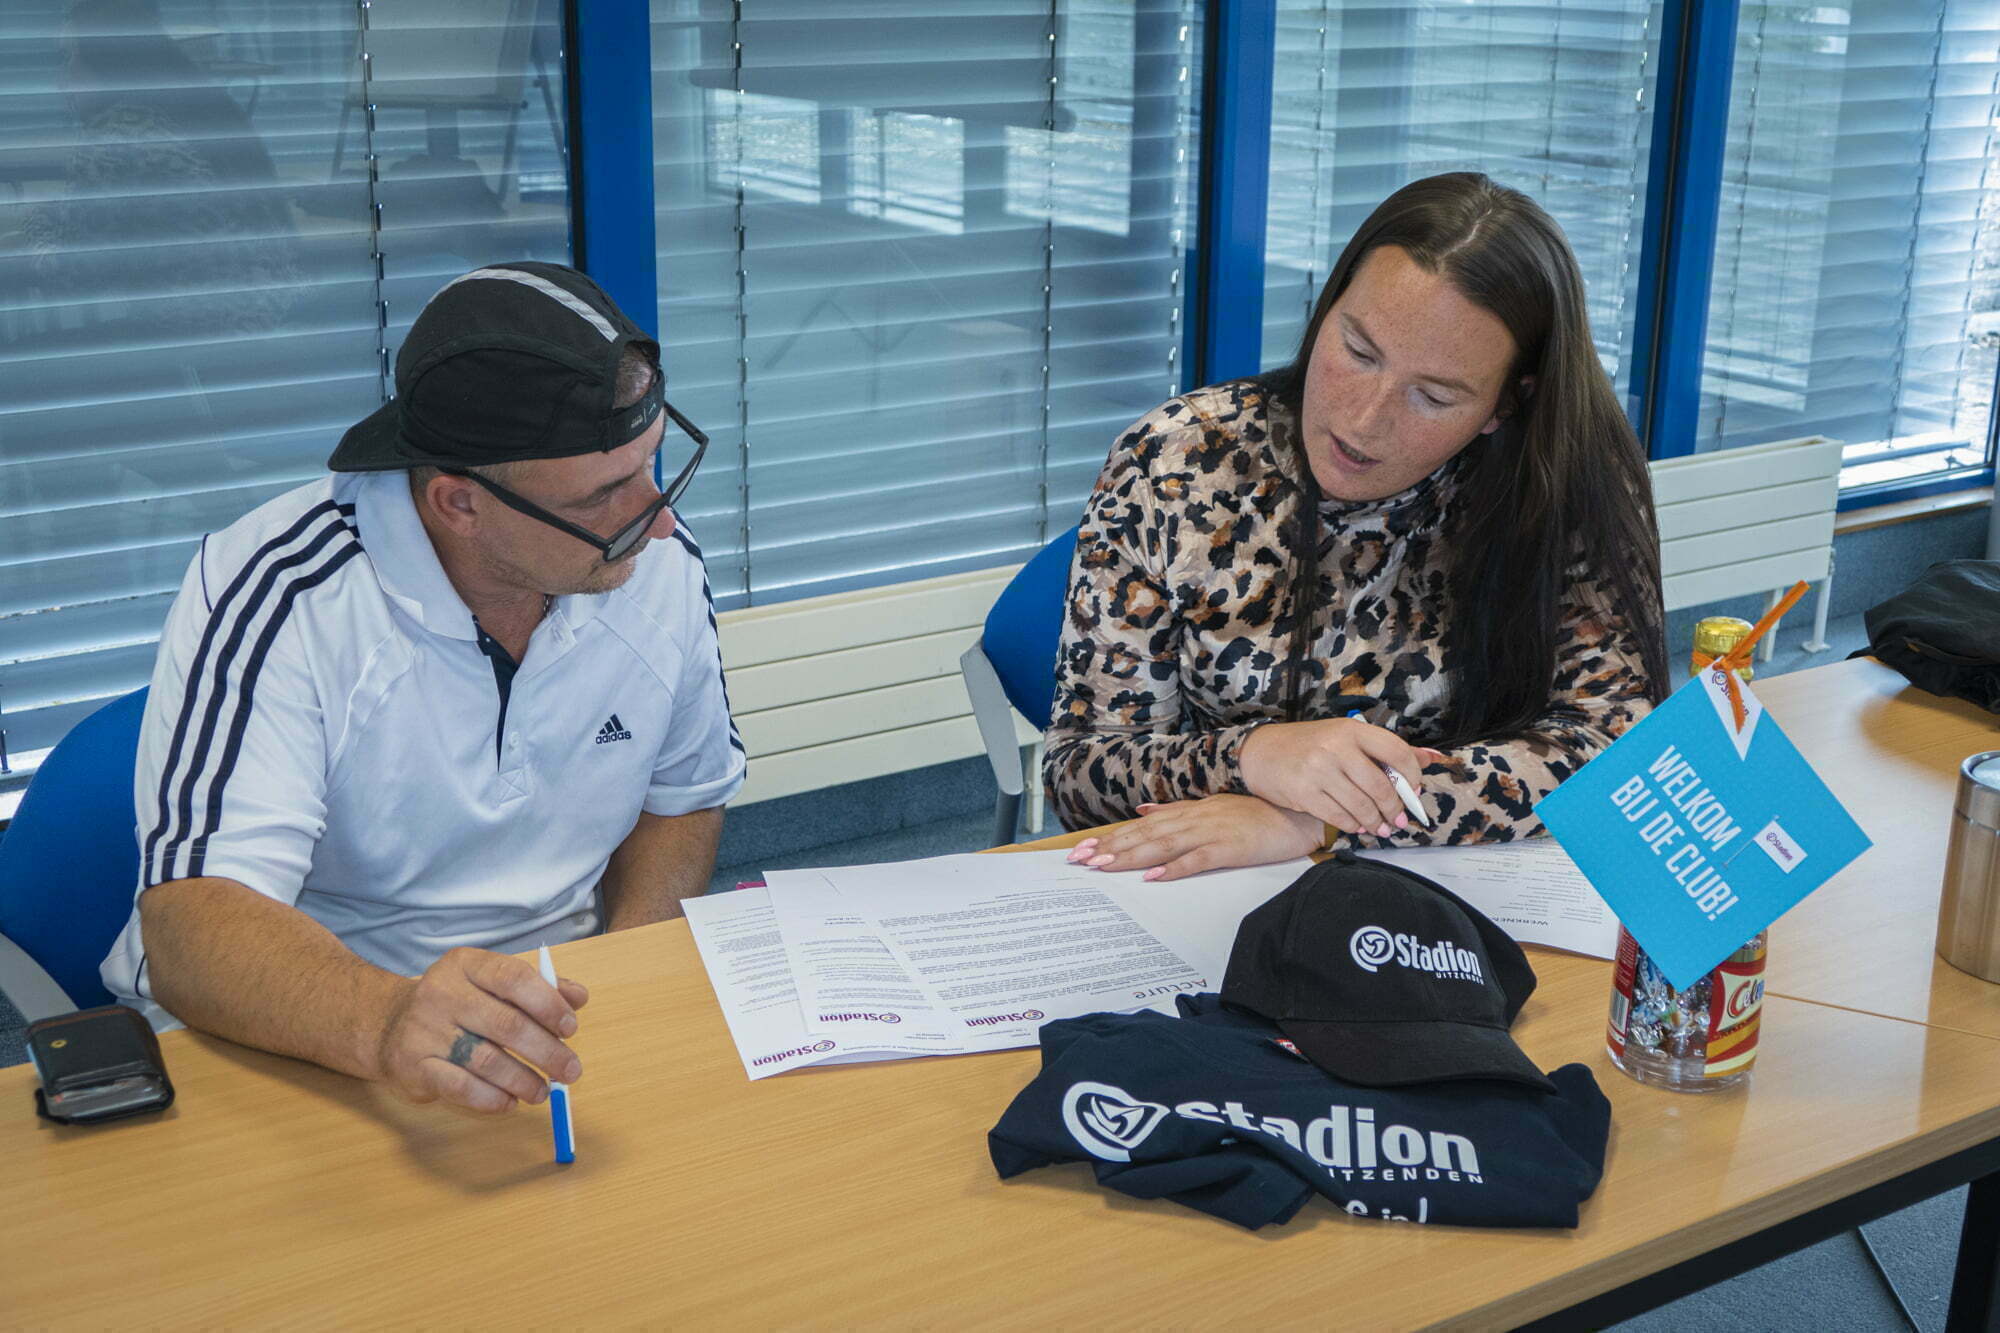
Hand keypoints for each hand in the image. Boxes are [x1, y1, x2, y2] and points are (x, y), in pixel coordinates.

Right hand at [374, 947, 590, 1114]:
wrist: (389, 1027)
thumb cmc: (458, 1004)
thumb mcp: (491, 985)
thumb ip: (537, 988)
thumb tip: (578, 997)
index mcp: (466, 965)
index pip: (514, 978)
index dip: (548, 1004)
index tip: (571, 1028)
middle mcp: (442, 992)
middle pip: (506, 1024)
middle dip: (547, 1051)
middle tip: (571, 1071)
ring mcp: (425, 1030)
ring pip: (486, 1059)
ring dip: (523, 1080)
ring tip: (544, 1092)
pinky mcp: (414, 1066)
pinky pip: (460, 1087)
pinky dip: (491, 1099)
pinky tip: (510, 1102)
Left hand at [1064, 794, 1324, 880]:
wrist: (1298, 814)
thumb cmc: (1257, 814)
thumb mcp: (1211, 807)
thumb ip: (1175, 811)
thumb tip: (1142, 812)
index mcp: (1190, 811)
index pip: (1143, 826)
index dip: (1113, 837)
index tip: (1085, 850)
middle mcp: (1195, 818)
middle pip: (1146, 835)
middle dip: (1111, 847)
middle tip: (1080, 861)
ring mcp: (1212, 832)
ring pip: (1164, 845)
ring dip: (1132, 856)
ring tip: (1104, 867)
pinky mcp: (1231, 848)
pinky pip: (1198, 858)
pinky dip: (1175, 867)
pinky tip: (1154, 877)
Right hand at [1239, 718, 1434, 835]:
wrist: (1261, 752)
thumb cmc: (1309, 744)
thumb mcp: (1346, 736)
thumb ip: (1387, 749)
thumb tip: (1432, 757)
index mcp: (1351, 729)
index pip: (1397, 752)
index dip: (1412, 776)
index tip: (1414, 790)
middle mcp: (1336, 747)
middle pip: (1381, 786)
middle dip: (1395, 809)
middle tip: (1399, 820)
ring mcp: (1318, 770)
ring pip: (1361, 805)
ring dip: (1376, 822)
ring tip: (1381, 828)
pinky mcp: (1304, 792)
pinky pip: (1339, 816)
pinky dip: (1353, 825)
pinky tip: (1358, 827)